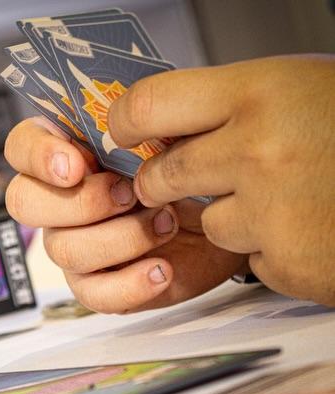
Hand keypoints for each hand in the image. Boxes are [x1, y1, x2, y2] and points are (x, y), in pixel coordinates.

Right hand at [4, 117, 244, 312]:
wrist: (230, 208)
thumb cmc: (191, 164)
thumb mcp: (172, 131)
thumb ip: (138, 125)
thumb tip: (123, 126)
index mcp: (66, 151)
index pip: (20, 147)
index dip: (38, 157)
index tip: (76, 165)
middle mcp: (59, 199)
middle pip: (25, 203)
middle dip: (80, 201)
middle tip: (129, 193)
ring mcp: (72, 242)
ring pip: (63, 250)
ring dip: (120, 238)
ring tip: (166, 224)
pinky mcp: (98, 282)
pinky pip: (92, 294)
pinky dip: (129, 284)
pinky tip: (162, 269)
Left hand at [109, 55, 334, 305]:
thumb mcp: (301, 88)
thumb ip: (232, 105)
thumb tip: (164, 124)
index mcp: (261, 91)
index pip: (148, 105)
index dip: (126, 123)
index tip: (125, 133)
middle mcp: (258, 149)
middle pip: (160, 176)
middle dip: (168, 183)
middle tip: (196, 178)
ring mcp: (272, 210)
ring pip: (210, 224)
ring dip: (236, 219)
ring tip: (292, 197)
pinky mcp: (289, 261)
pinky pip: (251, 259)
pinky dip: (275, 250)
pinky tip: (313, 226)